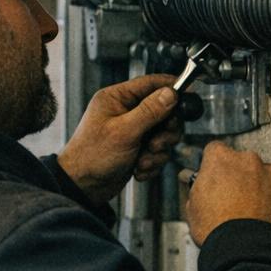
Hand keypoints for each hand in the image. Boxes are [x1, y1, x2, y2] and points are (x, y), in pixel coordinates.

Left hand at [57, 74, 182, 204]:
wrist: (83, 187)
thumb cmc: (91, 156)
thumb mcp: (124, 131)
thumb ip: (149, 111)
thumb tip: (170, 93)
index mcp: (116, 98)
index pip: (150, 83)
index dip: (170, 86)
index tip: (187, 93)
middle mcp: (125, 111)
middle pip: (163, 111)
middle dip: (164, 132)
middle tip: (155, 144)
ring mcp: (132, 130)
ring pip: (163, 134)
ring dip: (157, 151)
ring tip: (142, 160)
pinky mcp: (137, 148)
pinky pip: (157, 151)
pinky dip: (152, 162)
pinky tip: (138, 169)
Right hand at [183, 141, 270, 244]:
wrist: (247, 251)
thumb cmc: (218, 229)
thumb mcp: (192, 206)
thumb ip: (197, 187)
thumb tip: (197, 182)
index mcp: (221, 160)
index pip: (215, 150)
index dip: (213, 165)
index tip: (214, 175)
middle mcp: (248, 161)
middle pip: (242, 162)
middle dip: (238, 176)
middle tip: (231, 198)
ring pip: (263, 175)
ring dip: (258, 187)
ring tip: (251, 211)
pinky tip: (266, 216)